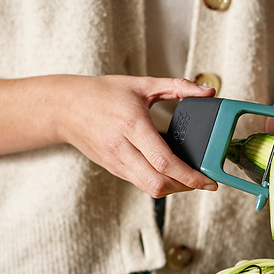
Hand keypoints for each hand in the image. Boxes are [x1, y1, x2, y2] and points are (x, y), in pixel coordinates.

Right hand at [59, 75, 217, 197]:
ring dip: (173, 188)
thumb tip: (207, 92)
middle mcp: (121, 148)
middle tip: (204, 182)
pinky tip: (170, 175)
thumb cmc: (103, 93)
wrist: (66, 107)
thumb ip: (177, 87)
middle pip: (157, 183)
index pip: (163, 161)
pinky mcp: (112, 168)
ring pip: (149, 188)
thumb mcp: (141, 84)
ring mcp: (115, 161)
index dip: (189, 176)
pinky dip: (159, 183)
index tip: (207, 180)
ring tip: (190, 179)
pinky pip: (140, 183)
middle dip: (185, 187)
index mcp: (131, 125)